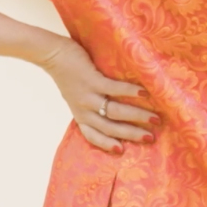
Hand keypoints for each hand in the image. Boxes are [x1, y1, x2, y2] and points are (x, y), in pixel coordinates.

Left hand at [31, 34, 156, 151]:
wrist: (51, 54)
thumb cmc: (67, 74)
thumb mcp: (75, 96)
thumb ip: (90, 104)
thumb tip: (112, 109)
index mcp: (80, 115)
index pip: (92, 136)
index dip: (107, 144)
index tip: (122, 151)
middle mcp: (84, 109)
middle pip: (110, 127)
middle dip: (132, 134)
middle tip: (151, 138)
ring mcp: (88, 95)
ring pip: (115, 111)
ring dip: (137, 116)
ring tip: (155, 119)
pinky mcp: (92, 80)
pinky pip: (114, 89)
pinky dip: (130, 92)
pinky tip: (144, 94)